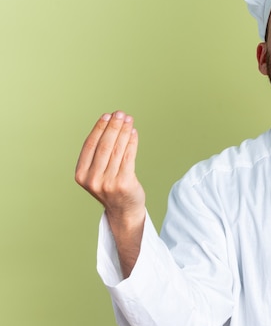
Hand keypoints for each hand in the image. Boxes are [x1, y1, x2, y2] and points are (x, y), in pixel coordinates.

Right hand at [75, 111, 145, 276]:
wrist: (124, 212)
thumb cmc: (112, 188)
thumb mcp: (98, 173)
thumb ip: (100, 154)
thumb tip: (111, 124)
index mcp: (81, 175)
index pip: (90, 146)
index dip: (99, 128)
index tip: (108, 116)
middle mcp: (92, 180)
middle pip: (104, 146)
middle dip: (113, 127)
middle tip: (121, 114)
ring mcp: (108, 183)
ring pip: (117, 150)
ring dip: (124, 131)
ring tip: (129, 120)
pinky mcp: (124, 183)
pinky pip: (128, 157)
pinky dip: (131, 142)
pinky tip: (133, 133)